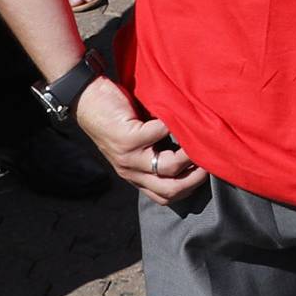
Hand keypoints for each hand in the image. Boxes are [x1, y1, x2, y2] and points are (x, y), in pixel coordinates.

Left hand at [77, 75, 208, 204]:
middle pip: (169, 190)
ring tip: (200, 137)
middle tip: (211, 160)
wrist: (85, 98)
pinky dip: (174, 123)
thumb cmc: (114, 116)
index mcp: (134, 175)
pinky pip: (160, 133)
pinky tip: (180, 113)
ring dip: (189, 152)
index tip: (208, 171)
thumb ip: (155, 148)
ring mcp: (128, 157)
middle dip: (195, 178)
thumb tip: (191, 145)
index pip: (165, 197)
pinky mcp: (127, 138)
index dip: (189, 188)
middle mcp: (131, 171)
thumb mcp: (134, 141)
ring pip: (168, 167)